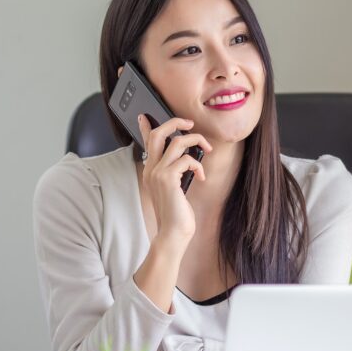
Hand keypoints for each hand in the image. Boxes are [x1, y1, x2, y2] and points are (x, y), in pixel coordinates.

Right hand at [138, 115, 211, 246]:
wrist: (172, 233)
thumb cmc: (176, 214)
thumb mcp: (174, 189)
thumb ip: (175, 172)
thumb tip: (186, 158)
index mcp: (150, 171)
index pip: (146, 143)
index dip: (146, 127)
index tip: (145, 116)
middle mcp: (151, 169)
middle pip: (159, 133)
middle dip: (176, 123)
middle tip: (190, 124)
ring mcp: (158, 173)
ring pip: (176, 142)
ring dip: (196, 140)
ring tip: (206, 148)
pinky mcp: (168, 179)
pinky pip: (187, 159)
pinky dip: (198, 164)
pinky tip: (200, 176)